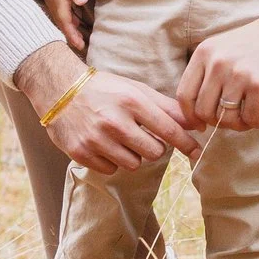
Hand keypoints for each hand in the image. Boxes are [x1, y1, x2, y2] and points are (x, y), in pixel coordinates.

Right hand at [15, 41, 199, 171]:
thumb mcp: (137, 90)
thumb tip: (197, 124)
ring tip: (121, 138)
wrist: (60, 89)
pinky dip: (112, 161)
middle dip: (154, 147)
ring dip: (133, 155)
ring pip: (133, 164)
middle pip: (154, 152)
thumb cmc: (105, 89)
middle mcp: (115, 122)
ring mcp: (96, 139)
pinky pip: (111, 169)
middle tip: (143, 136)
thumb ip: (167, 108)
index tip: (197, 152)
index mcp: (132, 102)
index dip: (187, 144)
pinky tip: (105, 144)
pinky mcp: (81, 152)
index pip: (169, 130)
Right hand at [41, 0, 90, 52]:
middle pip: (62, 24)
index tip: (80, 45)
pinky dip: (69, 21)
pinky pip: (61, 14)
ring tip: (80, 40)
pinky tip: (75, 23)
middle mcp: (53, 4)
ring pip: (62, 20)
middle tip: (81, 47)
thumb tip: (81, 0)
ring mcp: (53, 1)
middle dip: (71, 36)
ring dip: (71, 29)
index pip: (65, 22)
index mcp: (58, 1)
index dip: (72, 35)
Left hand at [178, 0, 258, 129]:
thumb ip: (208, 72)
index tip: (201, 125)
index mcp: (205, 52)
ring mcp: (239, 74)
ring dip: (239, 124)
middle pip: (203, 110)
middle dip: (218, 122)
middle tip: (234, 120)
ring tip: (250, 117)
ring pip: (225, 117)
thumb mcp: (225, 47)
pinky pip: (249, 117)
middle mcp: (218, 62)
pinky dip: (255, 122)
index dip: (190, 116)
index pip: (185, 94)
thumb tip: (197, 111)